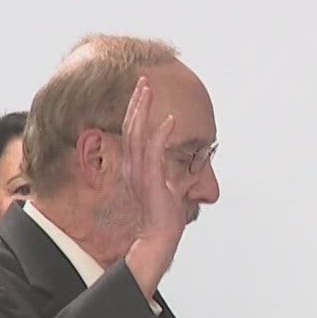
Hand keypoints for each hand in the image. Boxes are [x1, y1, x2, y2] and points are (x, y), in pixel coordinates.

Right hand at [117, 76, 188, 298]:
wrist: (158, 238)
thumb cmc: (163, 217)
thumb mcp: (167, 190)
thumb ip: (171, 177)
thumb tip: (185, 173)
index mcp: (135, 166)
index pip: (133, 132)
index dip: (136, 110)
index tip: (143, 91)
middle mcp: (133, 166)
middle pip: (131, 126)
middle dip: (137, 101)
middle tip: (143, 79)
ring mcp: (140, 172)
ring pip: (137, 133)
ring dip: (143, 109)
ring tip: (148, 88)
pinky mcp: (151, 180)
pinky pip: (154, 152)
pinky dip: (161, 134)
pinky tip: (169, 119)